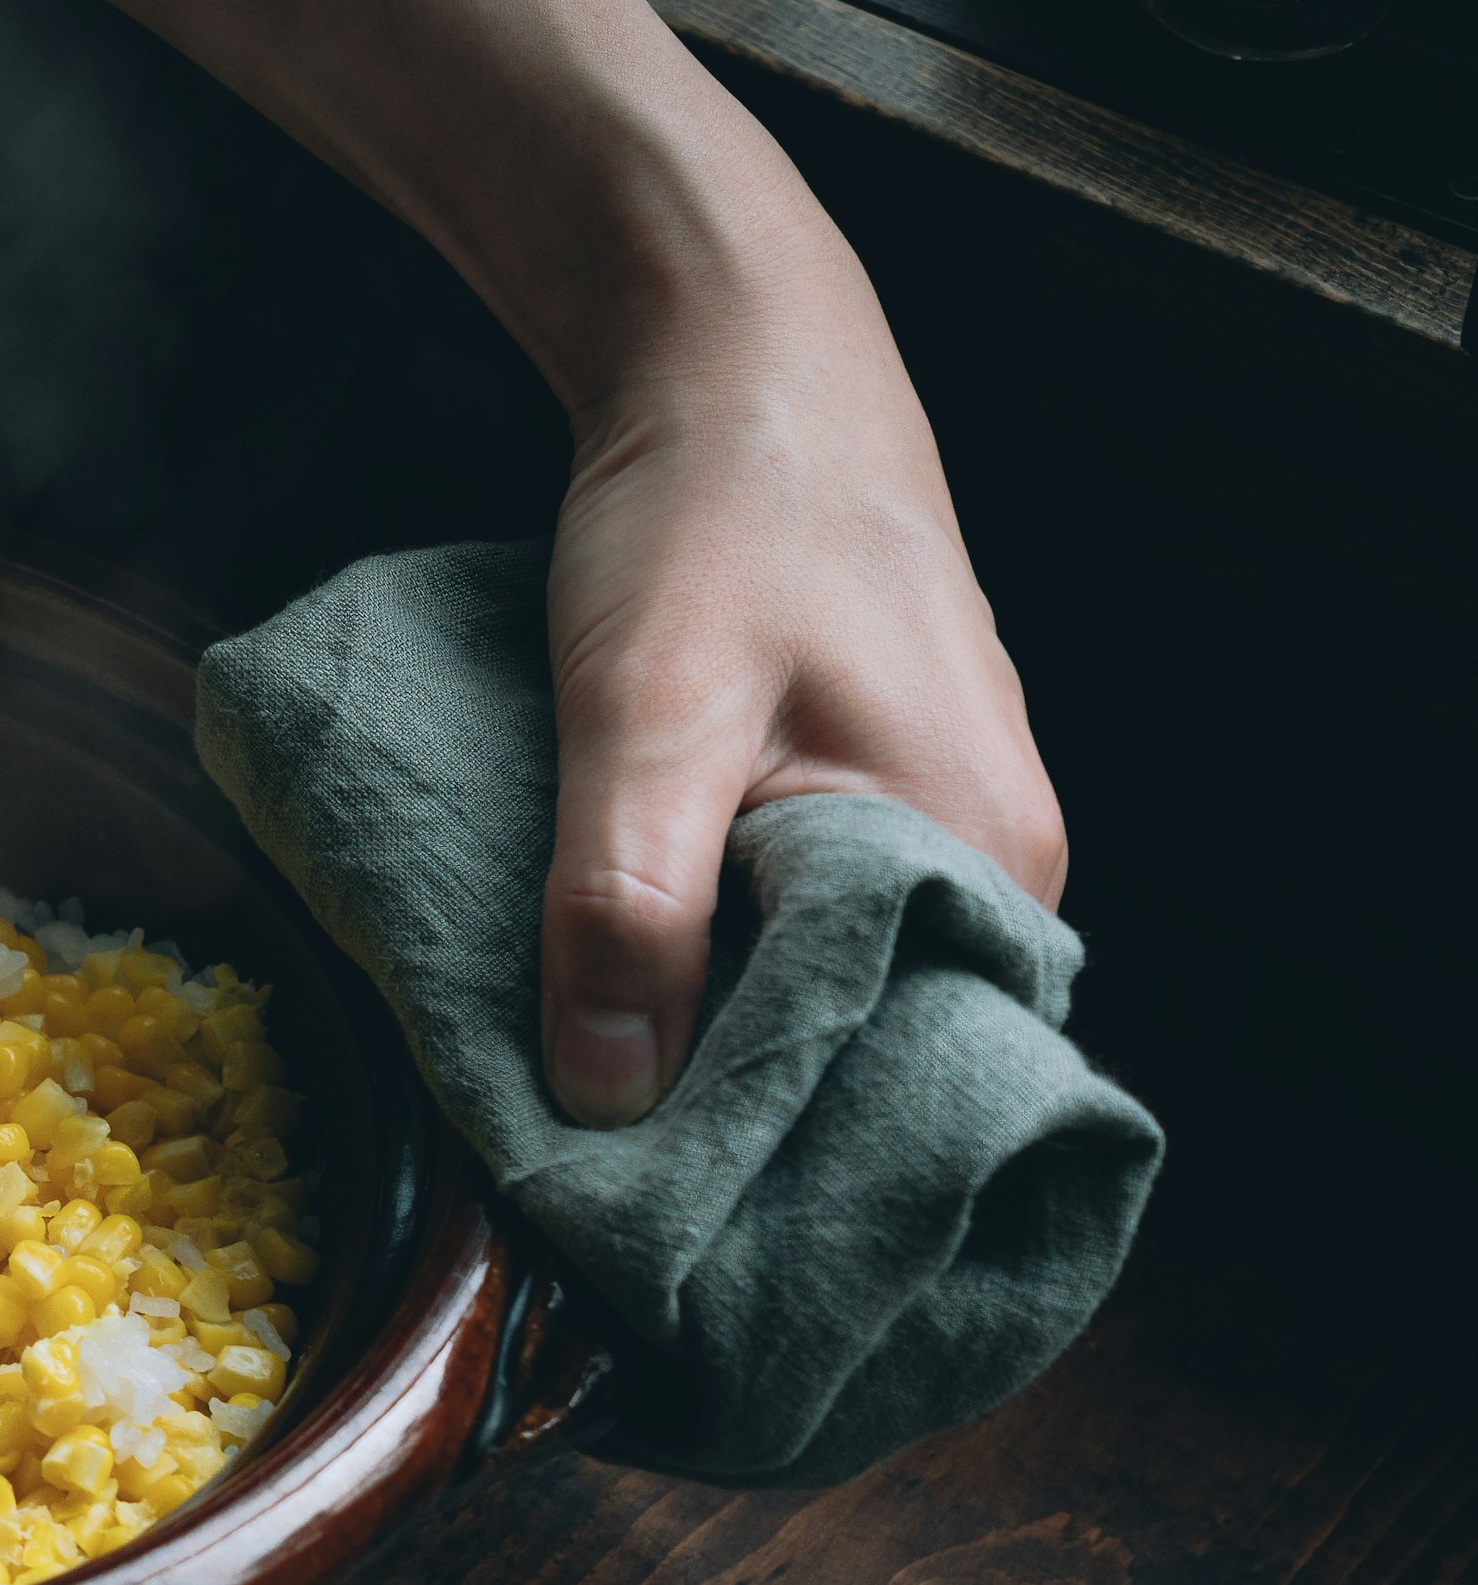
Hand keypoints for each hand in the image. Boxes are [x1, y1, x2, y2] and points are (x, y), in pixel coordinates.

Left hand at [538, 313, 1065, 1126]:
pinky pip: (803, 934)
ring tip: (590, 1099)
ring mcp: (945, 839)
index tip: (639, 1214)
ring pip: (823, 997)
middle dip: (734, 1115)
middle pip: (864, 1057)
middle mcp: (995, 871)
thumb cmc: (712, 520)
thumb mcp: (643, 721)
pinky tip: (627, 994)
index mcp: (984, 864)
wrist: (735, 370)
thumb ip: (625, 911)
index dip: (764, 1157)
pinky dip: (716, 969)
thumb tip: (607, 1102)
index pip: (894, 1091)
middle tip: (588, 1173)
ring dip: (714, 1043)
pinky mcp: (877, 810)